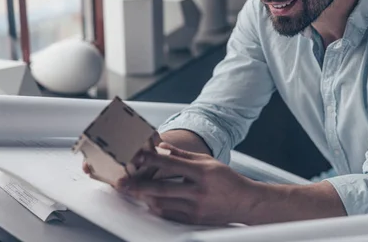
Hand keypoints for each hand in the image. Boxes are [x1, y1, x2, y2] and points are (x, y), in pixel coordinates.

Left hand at [116, 143, 257, 224]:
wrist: (244, 202)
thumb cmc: (226, 179)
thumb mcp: (208, 161)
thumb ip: (183, 155)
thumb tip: (162, 147)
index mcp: (202, 172)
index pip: (171, 165)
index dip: (151, 161)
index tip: (136, 158)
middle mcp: (198, 191)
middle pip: (162, 188)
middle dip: (139, 186)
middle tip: (123, 183)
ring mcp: (196, 208)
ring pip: (163, 203)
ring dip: (146, 197)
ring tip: (134, 192)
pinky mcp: (194, 220)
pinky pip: (170, 215)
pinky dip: (158, 208)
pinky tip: (150, 202)